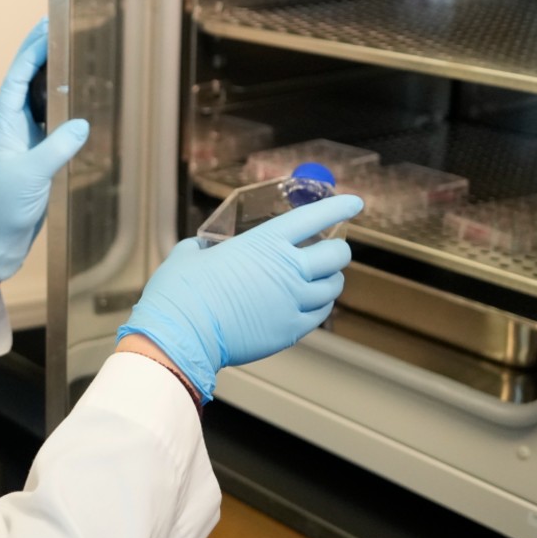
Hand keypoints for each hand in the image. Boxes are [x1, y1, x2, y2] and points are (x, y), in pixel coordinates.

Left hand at [0, 20, 89, 283]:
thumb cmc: (5, 204)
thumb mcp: (31, 175)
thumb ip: (56, 148)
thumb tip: (82, 123)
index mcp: (4, 123)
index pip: (18, 78)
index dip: (32, 51)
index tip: (47, 28)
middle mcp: (13, 124)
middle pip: (28, 80)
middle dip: (42, 53)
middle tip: (63, 28)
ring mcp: (25, 137)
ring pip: (40, 97)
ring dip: (54, 75)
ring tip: (74, 51)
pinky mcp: (38, 151)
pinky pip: (51, 117)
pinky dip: (64, 102)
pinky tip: (79, 94)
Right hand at [117, 195, 361, 401]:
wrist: (182, 334)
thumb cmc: (182, 292)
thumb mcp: (190, 254)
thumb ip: (204, 247)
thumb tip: (201, 249)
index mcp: (265, 243)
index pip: (313, 218)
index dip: (338, 208)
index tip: (354, 203)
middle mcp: (287, 269)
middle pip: (336, 255)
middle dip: (338, 250)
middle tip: (332, 250)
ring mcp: (292, 301)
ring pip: (333, 287)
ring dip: (332, 280)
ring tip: (323, 279)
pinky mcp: (290, 330)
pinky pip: (320, 315)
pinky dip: (321, 306)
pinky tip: (312, 303)